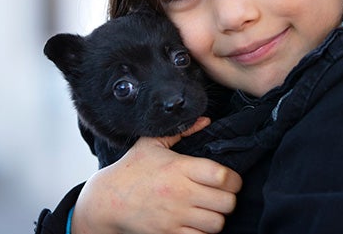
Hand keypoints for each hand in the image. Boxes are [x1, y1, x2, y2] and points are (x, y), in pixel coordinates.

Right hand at [71, 117, 241, 233]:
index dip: (234, 179)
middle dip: (228, 199)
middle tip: (222, 195)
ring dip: (217, 217)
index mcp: (180, 168)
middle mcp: (180, 193)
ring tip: (210, 209)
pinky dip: (202, 231)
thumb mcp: (152, 144)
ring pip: (217, 223)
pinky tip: (196, 222)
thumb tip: (205, 120)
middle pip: (226, 202)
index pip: (223, 176)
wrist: (108, 200)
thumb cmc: (131, 170)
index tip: (230, 179)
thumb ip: (182, 131)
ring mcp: (175, 216)